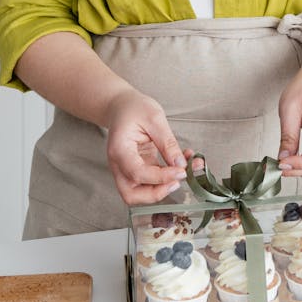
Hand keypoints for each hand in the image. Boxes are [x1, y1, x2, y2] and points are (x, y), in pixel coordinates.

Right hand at [104, 88, 187, 204]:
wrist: (122, 106)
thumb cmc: (134, 108)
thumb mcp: (154, 118)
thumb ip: (167, 143)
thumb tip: (181, 164)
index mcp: (120, 150)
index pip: (137, 173)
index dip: (161, 177)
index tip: (181, 171)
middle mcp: (119, 165)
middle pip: (131, 195)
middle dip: (156, 193)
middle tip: (177, 181)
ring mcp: (127, 169)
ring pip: (139, 194)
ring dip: (162, 190)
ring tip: (183, 173)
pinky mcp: (138, 169)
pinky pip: (150, 183)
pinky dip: (166, 179)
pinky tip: (182, 164)